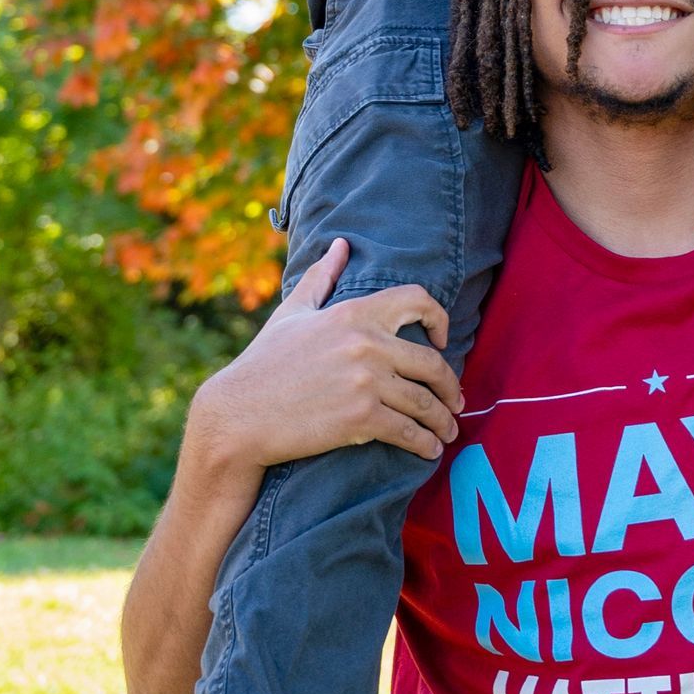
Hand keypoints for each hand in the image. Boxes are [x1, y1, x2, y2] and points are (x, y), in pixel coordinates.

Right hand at [187, 239, 464, 471]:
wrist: (238, 415)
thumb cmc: (263, 364)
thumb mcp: (292, 313)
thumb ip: (321, 278)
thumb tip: (341, 244)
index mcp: (353, 313)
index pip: (417, 301)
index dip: (439, 319)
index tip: (442, 341)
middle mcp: (366, 344)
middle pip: (431, 363)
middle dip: (449, 387)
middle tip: (454, 402)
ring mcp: (366, 382)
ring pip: (425, 402)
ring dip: (442, 420)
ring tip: (447, 431)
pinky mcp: (361, 419)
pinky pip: (409, 432)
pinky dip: (425, 443)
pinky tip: (430, 449)